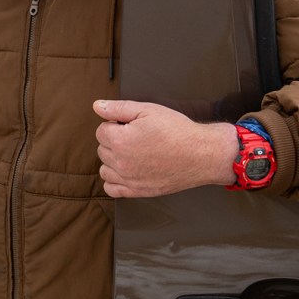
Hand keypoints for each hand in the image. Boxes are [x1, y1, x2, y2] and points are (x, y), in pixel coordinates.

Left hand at [93, 99, 237, 197]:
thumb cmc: (177, 131)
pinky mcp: (137, 191)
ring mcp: (128, 180)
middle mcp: (120, 163)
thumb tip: (97, 106)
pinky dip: (114, 180)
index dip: (117, 124)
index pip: (101, 130)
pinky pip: (111, 189)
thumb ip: (117, 108)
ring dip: (113, 160)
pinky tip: (126, 170)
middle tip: (137, 137)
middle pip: (102, 148)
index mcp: (120, 141)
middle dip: (115, 140)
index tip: (132, 125)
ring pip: (104, 168)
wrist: (201, 154)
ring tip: (133, 152)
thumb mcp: (147, 110)